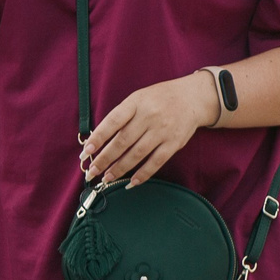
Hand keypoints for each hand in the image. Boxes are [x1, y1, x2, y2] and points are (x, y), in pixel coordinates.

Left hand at [81, 74, 216, 186]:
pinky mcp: (174, 143)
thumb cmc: (159, 99)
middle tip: (92, 171)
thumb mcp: (138, 99)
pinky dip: (143, 174)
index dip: (98, 137)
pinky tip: (131, 182)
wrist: (192, 97)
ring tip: (107, 178)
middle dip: (105, 159)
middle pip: (123, 141)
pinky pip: (156, 162)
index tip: (86, 151)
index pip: (113, 121)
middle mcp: (150, 116)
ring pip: (137, 154)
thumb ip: (121, 116)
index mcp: (136, 102)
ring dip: (120, 168)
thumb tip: (99, 141)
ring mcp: (163, 130)